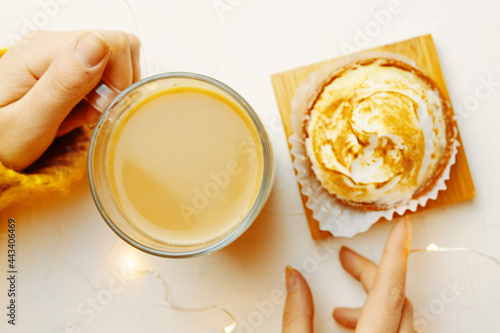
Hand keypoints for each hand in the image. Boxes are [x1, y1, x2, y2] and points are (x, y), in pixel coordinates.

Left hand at [0, 30, 140, 170]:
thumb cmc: (1, 142)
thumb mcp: (29, 122)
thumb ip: (63, 84)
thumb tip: (99, 44)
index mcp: (42, 51)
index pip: (112, 43)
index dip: (117, 80)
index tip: (98, 110)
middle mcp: (52, 43)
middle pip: (118, 49)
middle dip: (115, 88)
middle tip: (90, 115)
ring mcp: (61, 53)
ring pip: (116, 59)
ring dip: (111, 91)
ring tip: (84, 114)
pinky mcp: (67, 65)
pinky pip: (106, 71)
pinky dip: (104, 94)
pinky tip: (83, 110)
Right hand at [283, 216, 413, 331]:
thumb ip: (297, 317)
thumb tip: (294, 279)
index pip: (388, 290)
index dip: (395, 254)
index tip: (403, 227)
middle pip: (395, 297)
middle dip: (370, 273)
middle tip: (347, 259)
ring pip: (402, 316)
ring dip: (376, 302)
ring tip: (342, 312)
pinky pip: (401, 331)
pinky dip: (383, 320)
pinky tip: (354, 327)